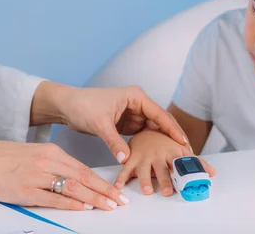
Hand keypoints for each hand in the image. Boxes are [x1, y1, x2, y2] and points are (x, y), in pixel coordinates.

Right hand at [0, 141, 128, 210]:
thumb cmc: (6, 158)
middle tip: (121, 200)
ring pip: (74, 187)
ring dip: (94, 198)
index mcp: (53, 152)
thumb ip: (55, 164)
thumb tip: (74, 177)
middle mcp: (49, 162)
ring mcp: (39, 176)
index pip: (84, 169)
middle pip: (84, 178)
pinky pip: (54, 198)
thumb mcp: (35, 154)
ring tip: (109, 206)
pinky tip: (84, 207)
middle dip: (105, 190)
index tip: (116, 190)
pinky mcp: (28, 190)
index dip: (102, 181)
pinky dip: (71, 203)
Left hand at [55, 85, 187, 163]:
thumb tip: (126, 159)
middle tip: (186, 152)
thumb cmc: (83, 106)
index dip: (172, 129)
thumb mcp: (100, 124)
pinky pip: (144, 135)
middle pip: (161, 121)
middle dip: (173, 136)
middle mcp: (138, 104)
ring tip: (177, 157)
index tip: (182, 142)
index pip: (159, 113)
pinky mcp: (128, 124)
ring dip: (164, 142)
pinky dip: (152, 145)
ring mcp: (134, 114)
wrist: (68, 106)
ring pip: (155, 130)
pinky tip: (160, 156)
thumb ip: (114, 142)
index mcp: (136, 96)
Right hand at [114, 130, 214, 195]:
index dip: (182, 173)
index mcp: (171, 151)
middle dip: (164, 180)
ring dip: (145, 180)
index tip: (186, 183)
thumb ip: (196, 162)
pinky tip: (119, 186)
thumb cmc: (166, 142)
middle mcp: (157, 154)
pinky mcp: (132, 158)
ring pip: (144, 169)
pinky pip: (126, 168)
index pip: (179, 164)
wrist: (146, 125)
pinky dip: (121, 177)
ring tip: (147, 190)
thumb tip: (211, 173)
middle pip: (162, 169)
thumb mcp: (181, 149)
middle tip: (168, 191)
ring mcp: (144, 156)